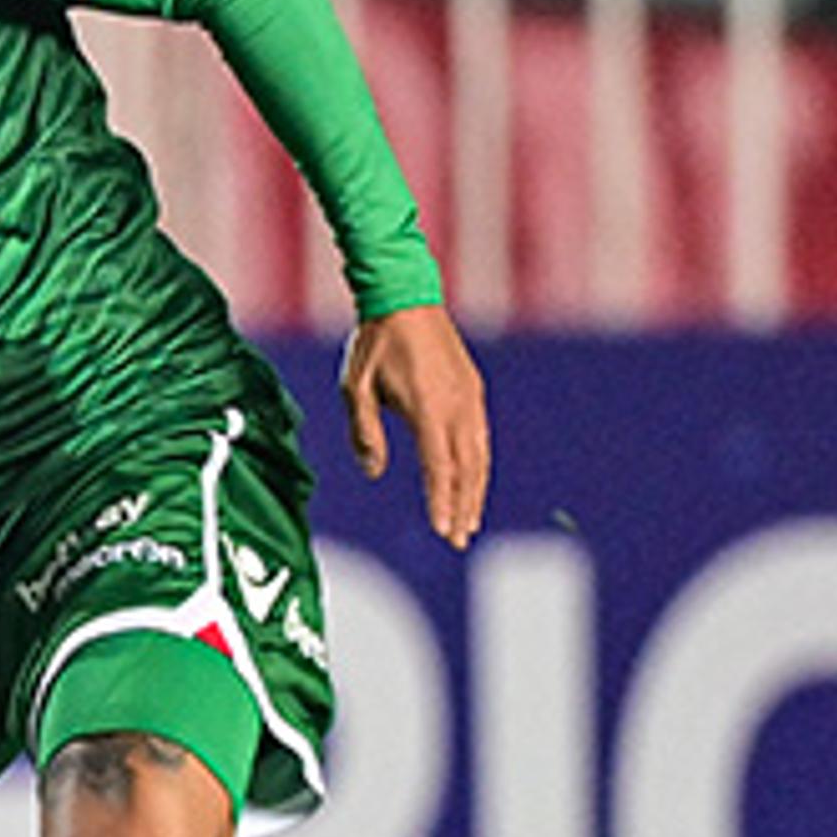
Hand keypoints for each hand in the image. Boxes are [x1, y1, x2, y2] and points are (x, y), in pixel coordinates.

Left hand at [340, 302, 490, 549]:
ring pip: (479, 455)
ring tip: (468, 521)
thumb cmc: (374, 344)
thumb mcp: (356, 388)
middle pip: (466, 469)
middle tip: (458, 538)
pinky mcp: (473, 390)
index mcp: (428, 408)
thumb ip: (366, 432)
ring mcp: (469, 398)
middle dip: (463, 506)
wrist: (405, 299)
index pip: (439, 467)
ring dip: (475, 490)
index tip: (442, 530)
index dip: (441, 501)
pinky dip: (478, 465)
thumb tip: (374, 472)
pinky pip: (480, 437)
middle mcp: (457, 406)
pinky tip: (472, 483)